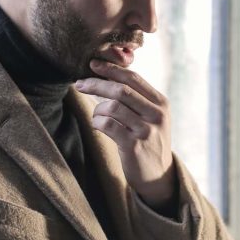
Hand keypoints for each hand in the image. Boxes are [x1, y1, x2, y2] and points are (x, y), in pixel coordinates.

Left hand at [75, 60, 174, 208]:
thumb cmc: (149, 141)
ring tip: (97, 116)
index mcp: (161, 103)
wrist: (159, 175)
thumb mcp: (152, 117)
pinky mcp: (134, 146)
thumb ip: (138, 98)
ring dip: (97, 109)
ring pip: (112, 107)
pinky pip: (107, 125)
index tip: (93, 64)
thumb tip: (108, 76)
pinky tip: (98, 126)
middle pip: (121, 90)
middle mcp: (156, 114)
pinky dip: (97, 122)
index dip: (111, 69)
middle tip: (79, 84)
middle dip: (96, 84)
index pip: (133, 78)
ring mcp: (146, 130)